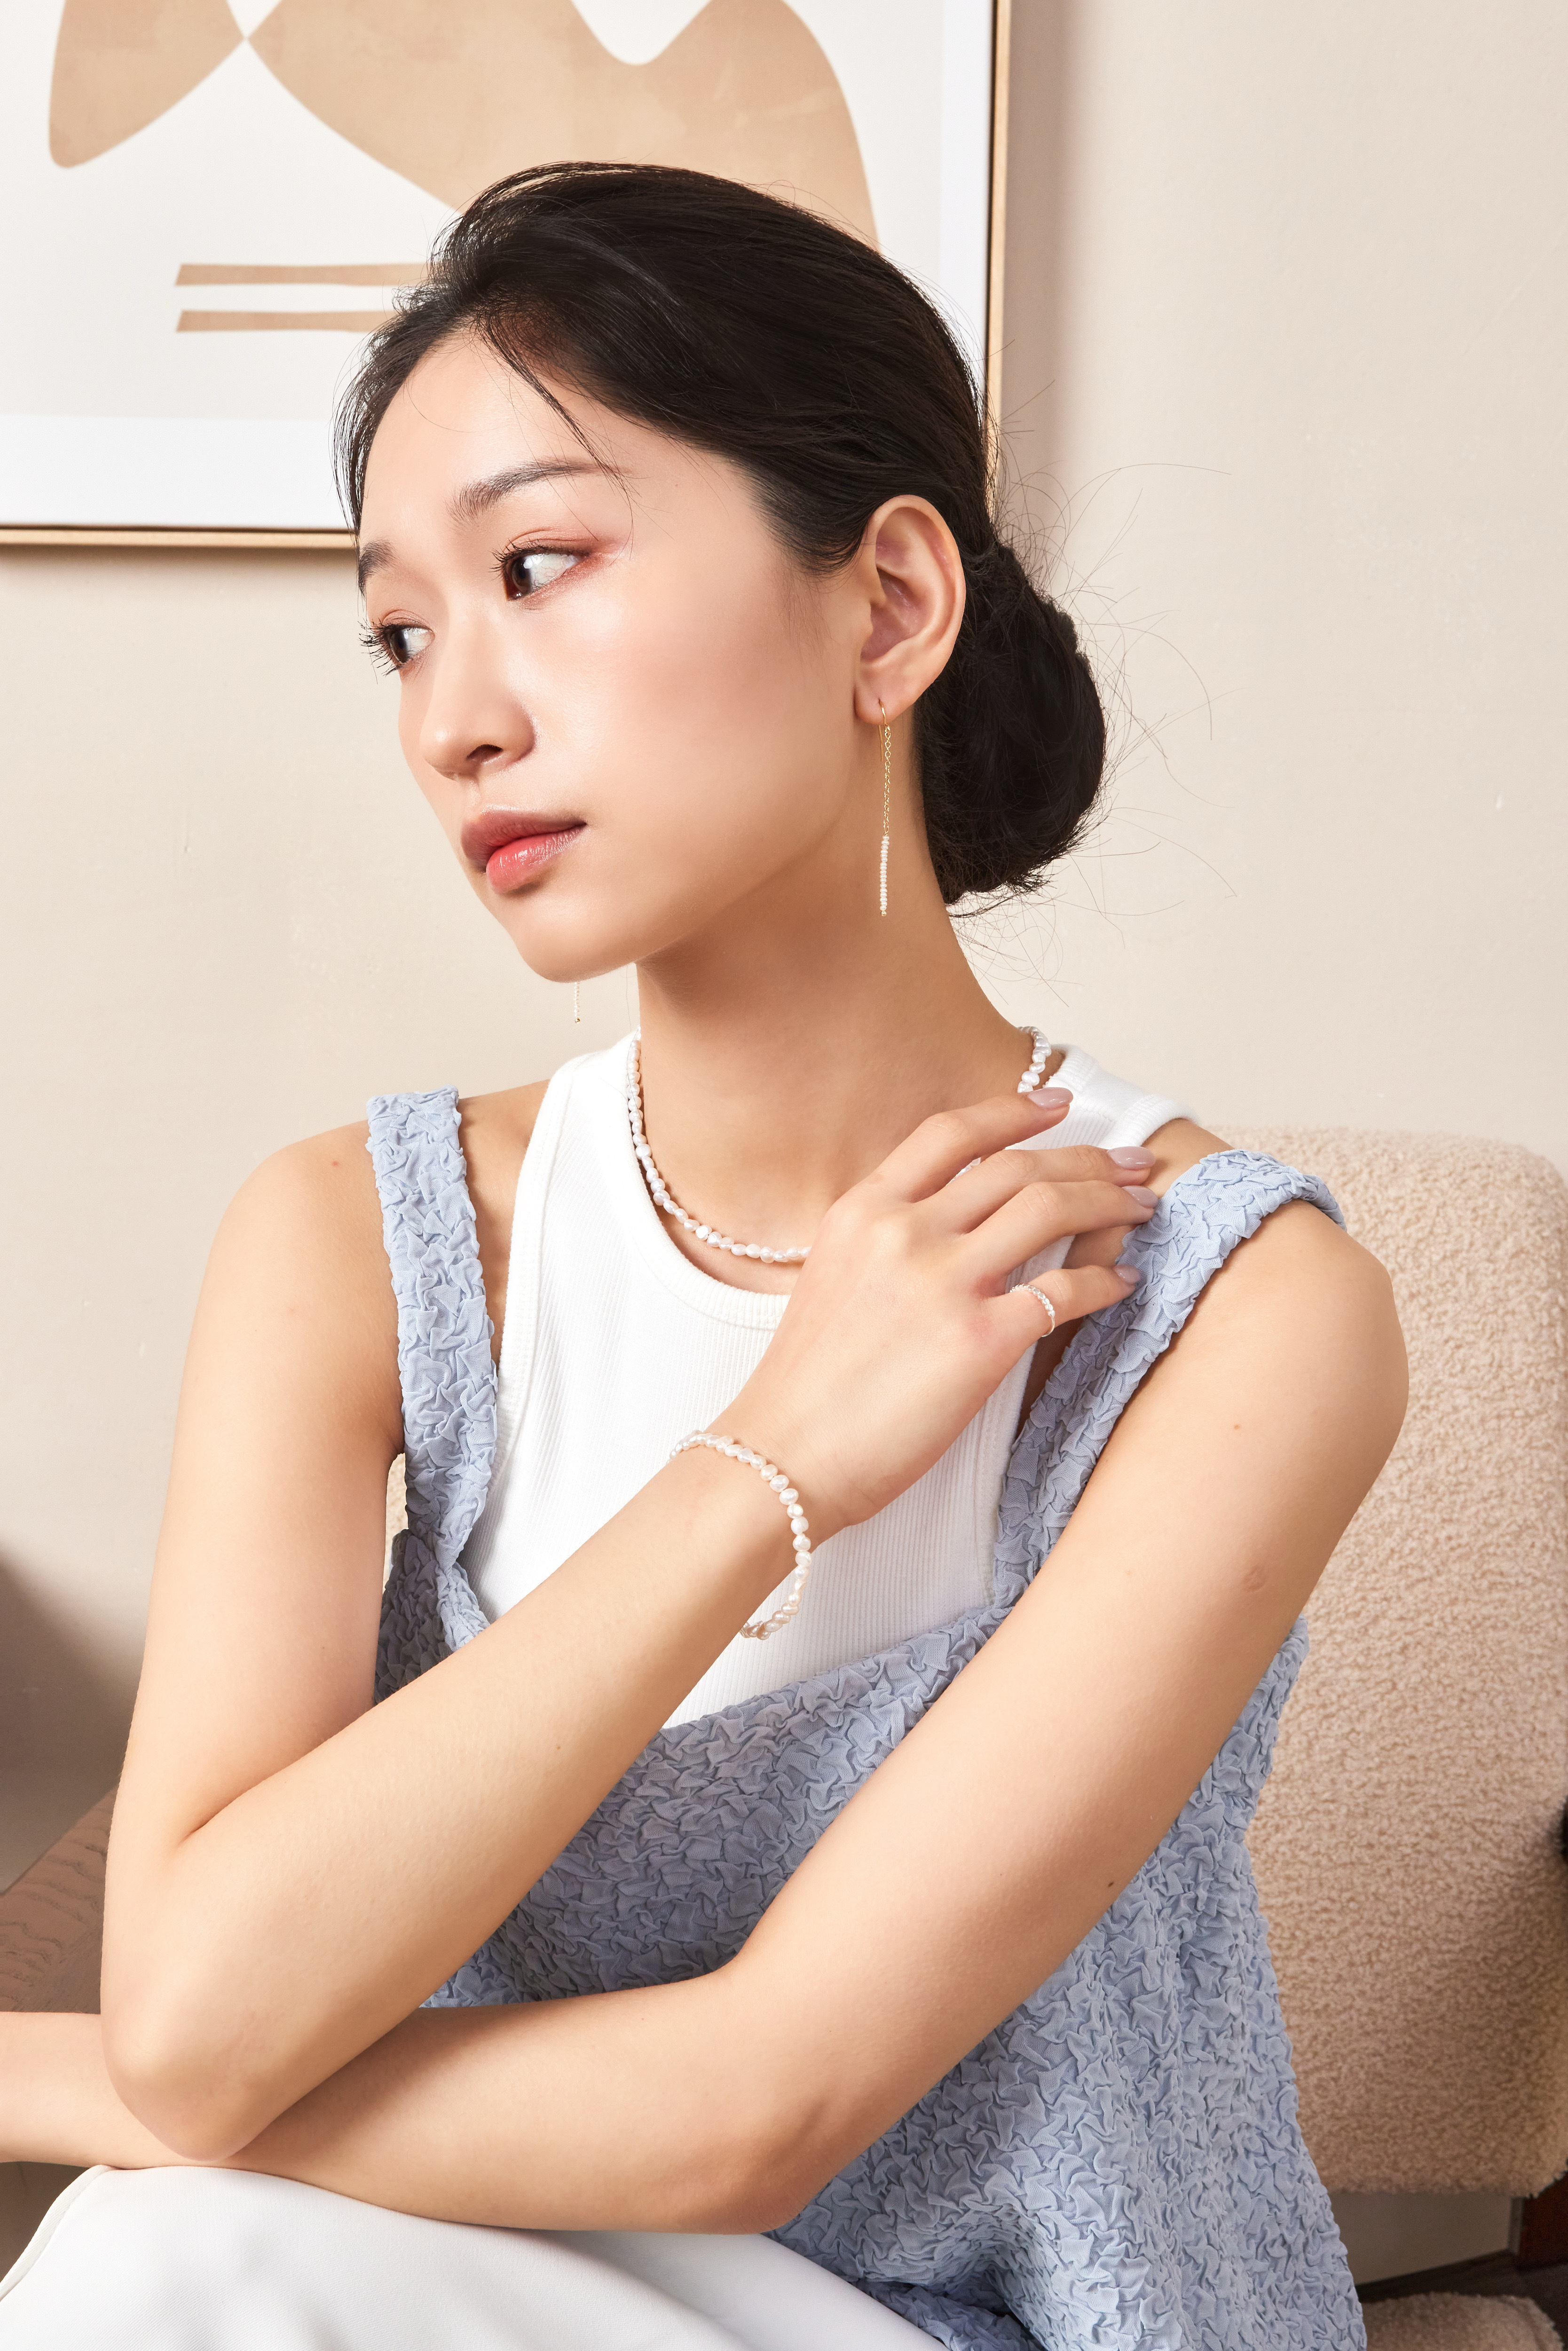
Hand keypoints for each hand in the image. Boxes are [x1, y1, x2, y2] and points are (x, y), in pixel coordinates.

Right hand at [728, 1092, 1154, 1535]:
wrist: (783, 1455)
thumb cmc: (809, 1383)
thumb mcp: (835, 1275)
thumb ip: (888, 1236)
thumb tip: (958, 1220)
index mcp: (863, 1209)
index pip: (951, 1133)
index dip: (1015, 1110)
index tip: (1060, 1105)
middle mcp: (904, 1231)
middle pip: (1018, 1166)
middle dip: (1089, 1157)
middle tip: (1134, 1162)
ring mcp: (942, 1282)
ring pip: (1050, 1208)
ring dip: (1110, 1201)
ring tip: (1142, 1207)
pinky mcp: (979, 1341)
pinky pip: (1065, 1290)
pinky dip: (1105, 1280)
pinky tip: (1124, 1282)